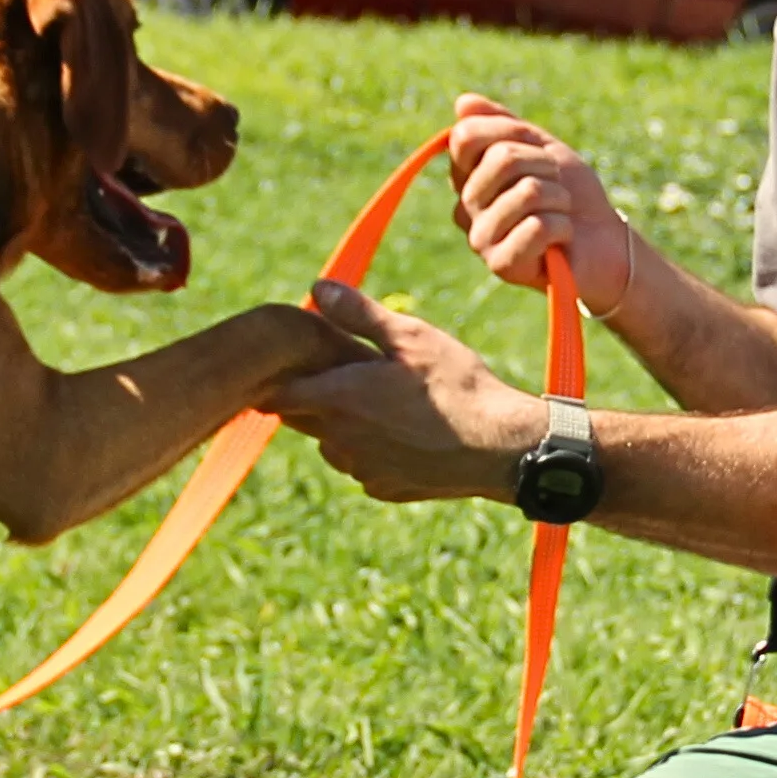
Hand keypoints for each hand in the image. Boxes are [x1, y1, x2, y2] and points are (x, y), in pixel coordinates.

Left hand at [259, 282, 543, 504]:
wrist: (498, 448)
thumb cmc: (456, 385)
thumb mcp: (410, 337)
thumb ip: (358, 314)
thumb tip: (317, 288)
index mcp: (338, 399)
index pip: (277, 394)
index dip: (278, 378)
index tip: (288, 365)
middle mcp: (339, 440)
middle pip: (301, 419)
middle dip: (311, 397)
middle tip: (341, 375)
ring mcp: (360, 469)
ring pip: (332, 445)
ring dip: (341, 426)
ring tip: (378, 404)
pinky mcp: (382, 489)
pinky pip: (361, 466)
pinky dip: (370, 450)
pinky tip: (402, 433)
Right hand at [448, 92, 637, 313]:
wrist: (604, 240)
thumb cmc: (570, 193)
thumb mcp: (540, 148)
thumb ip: (501, 125)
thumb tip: (462, 102)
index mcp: (467, 179)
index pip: (466, 136)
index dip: (512, 131)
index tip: (538, 146)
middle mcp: (465, 209)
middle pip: (502, 158)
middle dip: (546, 165)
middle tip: (558, 187)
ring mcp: (480, 239)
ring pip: (527, 191)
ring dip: (560, 197)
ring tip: (561, 212)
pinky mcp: (501, 265)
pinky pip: (538, 226)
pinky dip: (564, 226)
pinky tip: (563, 239)